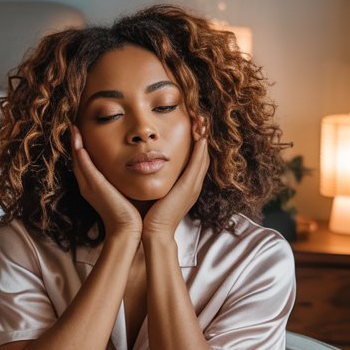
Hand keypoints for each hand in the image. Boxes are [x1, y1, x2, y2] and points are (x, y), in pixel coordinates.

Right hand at [70, 125, 142, 239]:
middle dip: (75, 143)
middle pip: (77, 160)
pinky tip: (78, 138)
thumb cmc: (132, 213)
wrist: (129, 230)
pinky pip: (83, 165)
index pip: (85, 164)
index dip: (82, 149)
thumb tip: (137, 165)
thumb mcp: (126, 190)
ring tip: (74, 126)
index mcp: (94, 187)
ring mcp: (89, 185)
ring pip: (77, 160)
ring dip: (74, 142)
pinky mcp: (95, 185)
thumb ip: (126, 178)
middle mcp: (88, 185)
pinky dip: (79, 151)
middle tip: (74, 125)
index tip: (84, 133)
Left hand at [141, 119, 209, 242]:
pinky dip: (200, 150)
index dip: (196, 142)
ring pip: (203, 157)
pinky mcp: (188, 188)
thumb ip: (155, 179)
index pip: (195, 159)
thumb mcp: (156, 192)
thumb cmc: (150, 215)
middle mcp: (193, 185)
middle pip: (203, 155)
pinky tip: (200, 136)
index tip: (192, 126)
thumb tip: (145, 166)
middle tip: (199, 118)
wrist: (153, 232)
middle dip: (202, 136)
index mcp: (186, 186)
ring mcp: (193, 186)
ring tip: (201, 121)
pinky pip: (198, 164)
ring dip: (203, 138)